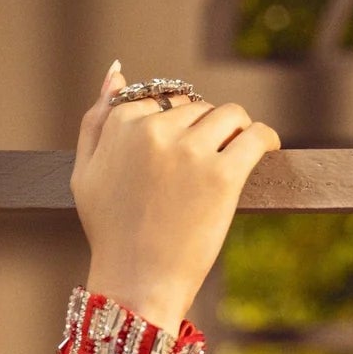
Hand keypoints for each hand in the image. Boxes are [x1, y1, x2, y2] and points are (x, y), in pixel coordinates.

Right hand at [71, 61, 280, 335]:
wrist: (136, 283)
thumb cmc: (110, 234)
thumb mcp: (85, 173)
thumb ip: (96, 119)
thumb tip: (117, 70)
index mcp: (123, 125)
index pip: (159, 98)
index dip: (174, 122)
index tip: (180, 148)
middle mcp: (155, 130)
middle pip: (195, 106)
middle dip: (204, 128)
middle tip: (206, 162)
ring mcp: (190, 152)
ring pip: (228, 114)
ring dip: (235, 129)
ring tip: (236, 153)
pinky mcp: (222, 176)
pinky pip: (255, 137)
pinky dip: (266, 138)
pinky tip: (267, 148)